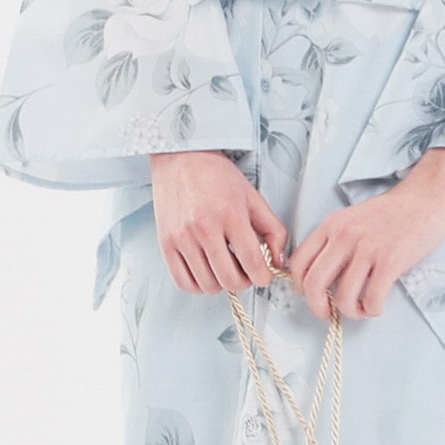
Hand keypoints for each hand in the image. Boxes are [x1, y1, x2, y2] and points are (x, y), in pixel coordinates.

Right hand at [149, 150, 288, 296]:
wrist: (180, 158)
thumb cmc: (216, 175)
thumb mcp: (253, 197)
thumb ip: (273, 229)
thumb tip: (279, 262)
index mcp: (230, 214)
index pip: (252, 262)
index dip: (263, 277)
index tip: (263, 275)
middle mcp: (204, 227)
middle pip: (229, 279)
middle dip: (243, 281)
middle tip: (245, 271)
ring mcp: (182, 237)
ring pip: (207, 285)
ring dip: (221, 283)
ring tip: (225, 267)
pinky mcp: (166, 243)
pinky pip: (183, 282)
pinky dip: (198, 286)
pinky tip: (206, 272)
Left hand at [285, 146, 444, 319]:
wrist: (427, 198)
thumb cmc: (393, 212)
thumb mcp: (353, 219)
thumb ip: (335, 242)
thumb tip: (322, 278)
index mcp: (331, 225)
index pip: (298, 263)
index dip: (301, 287)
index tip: (313, 295)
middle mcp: (344, 236)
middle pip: (313, 284)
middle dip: (318, 308)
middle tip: (329, 313)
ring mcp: (367, 248)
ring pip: (343, 297)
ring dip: (350, 312)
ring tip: (360, 309)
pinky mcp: (390, 261)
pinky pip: (371, 299)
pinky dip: (372, 310)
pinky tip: (376, 306)